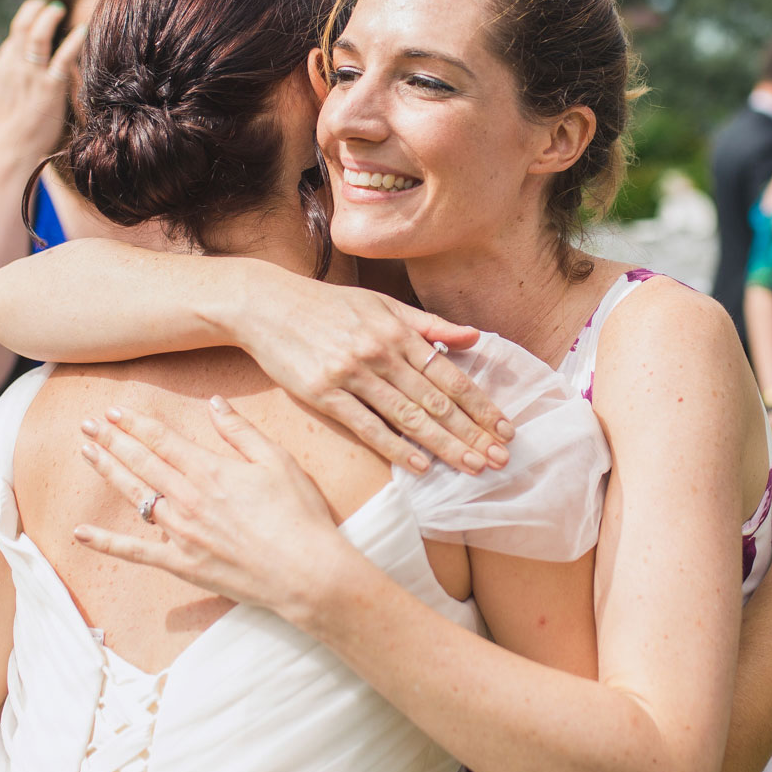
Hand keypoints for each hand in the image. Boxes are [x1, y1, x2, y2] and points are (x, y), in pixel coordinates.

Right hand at [0, 0, 83, 162]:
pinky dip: (73, 42)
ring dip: (49, 18)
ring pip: (39, 36)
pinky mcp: (51, 88)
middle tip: (47, 5)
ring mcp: (32, 76)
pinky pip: (62, 58)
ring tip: (59, 9)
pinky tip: (83, 30)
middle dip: (34, 11)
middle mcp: (14, 67)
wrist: (8, 152)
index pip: (13, 38)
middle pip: (22, 28)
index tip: (35, 16)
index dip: (25, 24)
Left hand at [72, 398, 346, 617]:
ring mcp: (181, 533)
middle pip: (141, 463)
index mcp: (211, 471)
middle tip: (89, 424)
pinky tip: (80, 533)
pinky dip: (106, 543)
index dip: (136, 424)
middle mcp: (188, 499)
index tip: (115, 411)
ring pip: (135, 496)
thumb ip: (241, 431)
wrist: (305, 572)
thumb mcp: (277, 461)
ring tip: (87, 453)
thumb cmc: (299, 515)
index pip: (162, 440)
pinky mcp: (181, 564)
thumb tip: (214, 403)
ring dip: (108, 472)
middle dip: (112, 440)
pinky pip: (135, 552)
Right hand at [235, 272, 510, 474]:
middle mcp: (380, 352)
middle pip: (435, 401)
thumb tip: (474, 336)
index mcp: (398, 331)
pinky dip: (396, 448)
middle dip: (471, 432)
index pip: (450, 375)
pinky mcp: (323, 394)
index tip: (505, 429)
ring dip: (444, 445)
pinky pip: (366, 426)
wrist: (266, 304)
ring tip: (472, 466)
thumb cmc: (328, 306)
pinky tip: (421, 465)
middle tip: (500, 459)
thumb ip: (428, 324)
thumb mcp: (381, 304)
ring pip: (408, 417)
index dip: (481, 405)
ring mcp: (351, 375)